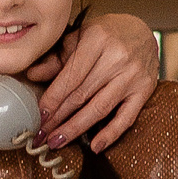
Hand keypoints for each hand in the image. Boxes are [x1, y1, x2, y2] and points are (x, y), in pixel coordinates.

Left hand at [30, 11, 158, 150]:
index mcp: (97, 39)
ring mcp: (133, 75)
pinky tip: (95, 146)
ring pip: (100, 108)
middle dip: (59, 117)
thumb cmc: (107, 34)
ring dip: (76, 128)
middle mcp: (117, 57)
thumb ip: (58, 58)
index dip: (53, 99)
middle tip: (42, 134)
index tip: (39, 116)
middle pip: (82, 94)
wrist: (143, 31)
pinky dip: (111, 134)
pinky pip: (127, 117)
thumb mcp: (80, 37)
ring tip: (57, 141)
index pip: (71, 76)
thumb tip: (32, 75)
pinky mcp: (145, 90)